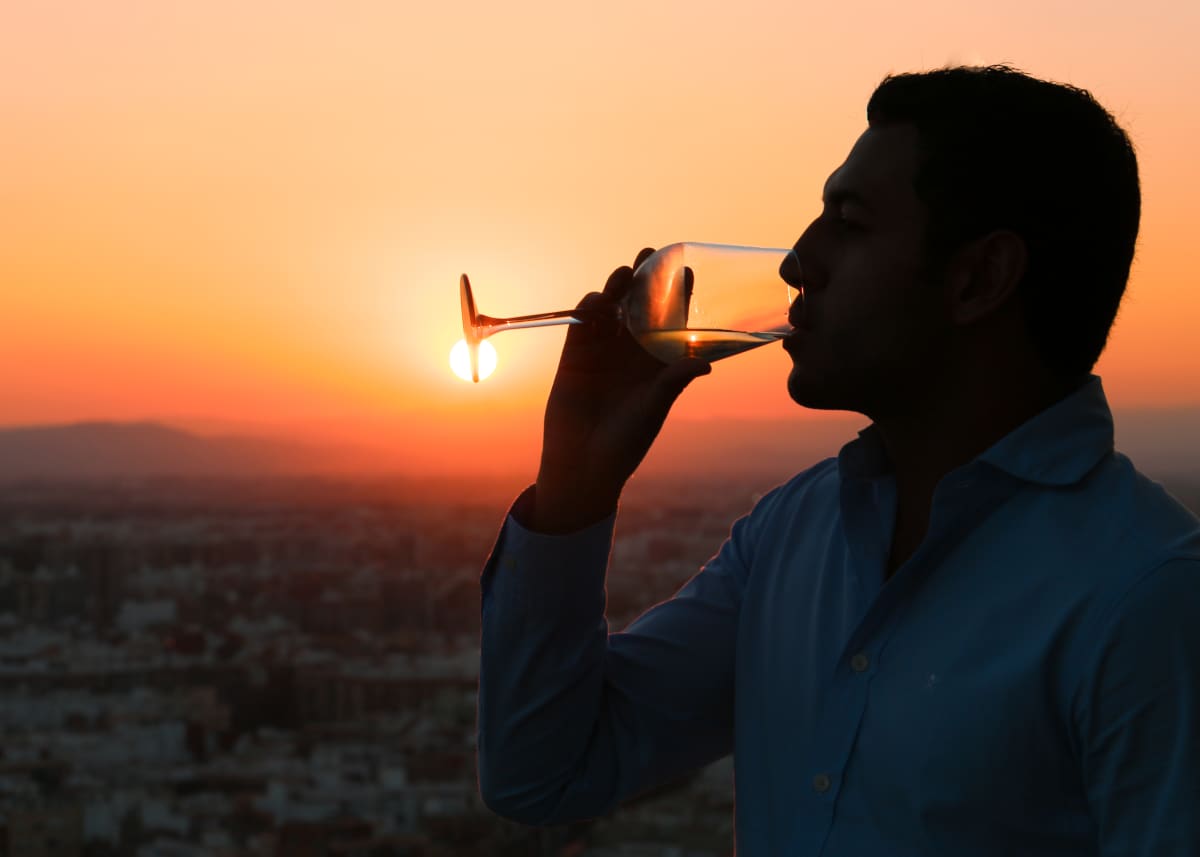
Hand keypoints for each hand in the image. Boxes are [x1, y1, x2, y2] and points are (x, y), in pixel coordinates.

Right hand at [531, 248, 711, 532]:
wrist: (583, 464)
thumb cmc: (626, 442)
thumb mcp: (653, 409)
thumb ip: (672, 383)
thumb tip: (703, 364)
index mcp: (657, 364)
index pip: (670, 323)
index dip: (678, 297)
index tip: (687, 271)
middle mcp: (631, 354)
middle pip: (639, 309)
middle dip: (644, 282)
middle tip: (650, 255)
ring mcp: (602, 354)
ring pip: (610, 312)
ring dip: (616, 291)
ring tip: (624, 274)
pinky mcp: (574, 358)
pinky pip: (582, 327)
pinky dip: (588, 311)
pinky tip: (597, 301)